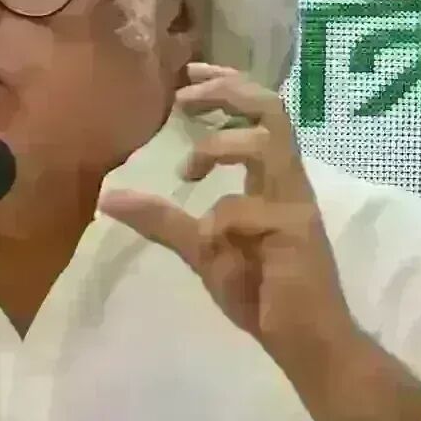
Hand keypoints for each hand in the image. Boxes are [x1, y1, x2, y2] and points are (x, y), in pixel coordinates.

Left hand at [98, 63, 354, 360]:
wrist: (307, 342)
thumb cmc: (262, 294)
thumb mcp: (202, 249)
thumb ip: (163, 220)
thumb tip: (112, 198)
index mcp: (274, 182)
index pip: (262, 115)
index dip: (229, 87)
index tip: (191, 77)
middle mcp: (289, 184)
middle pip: (272, 110)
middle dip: (227, 91)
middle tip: (184, 94)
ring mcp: (294, 205)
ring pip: (267, 142)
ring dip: (219, 146)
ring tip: (187, 170)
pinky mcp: (294, 232)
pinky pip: (244, 211)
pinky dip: (218, 223)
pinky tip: (212, 247)